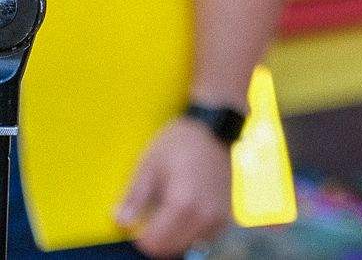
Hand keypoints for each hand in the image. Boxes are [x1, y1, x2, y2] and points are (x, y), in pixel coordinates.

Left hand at [115, 116, 231, 256]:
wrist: (216, 129)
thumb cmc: (181, 143)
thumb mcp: (150, 164)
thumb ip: (134, 196)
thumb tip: (120, 220)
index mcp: (184, 205)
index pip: (154, 244)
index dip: (139, 238)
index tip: (135, 224)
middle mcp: (206, 215)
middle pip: (170, 249)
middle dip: (155, 239)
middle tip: (148, 218)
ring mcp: (220, 216)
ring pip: (187, 244)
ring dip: (174, 236)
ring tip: (168, 211)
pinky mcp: (227, 215)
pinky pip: (203, 237)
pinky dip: (191, 231)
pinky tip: (185, 211)